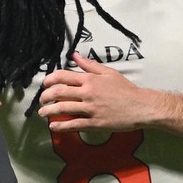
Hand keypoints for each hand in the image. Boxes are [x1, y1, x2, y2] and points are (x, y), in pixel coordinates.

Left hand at [39, 52, 160, 131]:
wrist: (140, 107)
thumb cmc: (126, 89)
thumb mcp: (109, 73)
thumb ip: (90, 65)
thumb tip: (74, 56)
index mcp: (90, 79)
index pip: (63, 76)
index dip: (49, 80)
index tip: (45, 84)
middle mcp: (88, 93)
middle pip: (59, 92)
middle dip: (46, 97)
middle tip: (41, 101)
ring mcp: (90, 109)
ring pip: (63, 109)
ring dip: (49, 111)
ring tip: (43, 113)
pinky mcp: (94, 123)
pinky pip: (73, 124)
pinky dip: (61, 126)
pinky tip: (53, 126)